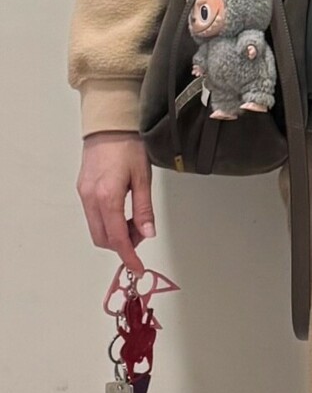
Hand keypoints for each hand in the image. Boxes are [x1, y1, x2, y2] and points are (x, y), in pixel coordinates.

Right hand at [76, 132, 155, 276]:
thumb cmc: (128, 146)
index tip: (137, 267)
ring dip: (115, 233)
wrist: (109, 125)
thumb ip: (144, 209)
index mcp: (107, 197)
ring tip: (134, 219)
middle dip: (122, 244)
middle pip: (102, 238)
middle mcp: (91, 198)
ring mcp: (84, 194)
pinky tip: (122, 211)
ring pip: (96, 229)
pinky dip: (108, 222)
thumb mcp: (143, 178)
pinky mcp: (82, 190)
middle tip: (141, 233)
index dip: (128, 256)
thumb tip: (147, 234)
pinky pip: (93, 216)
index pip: (117, 238)